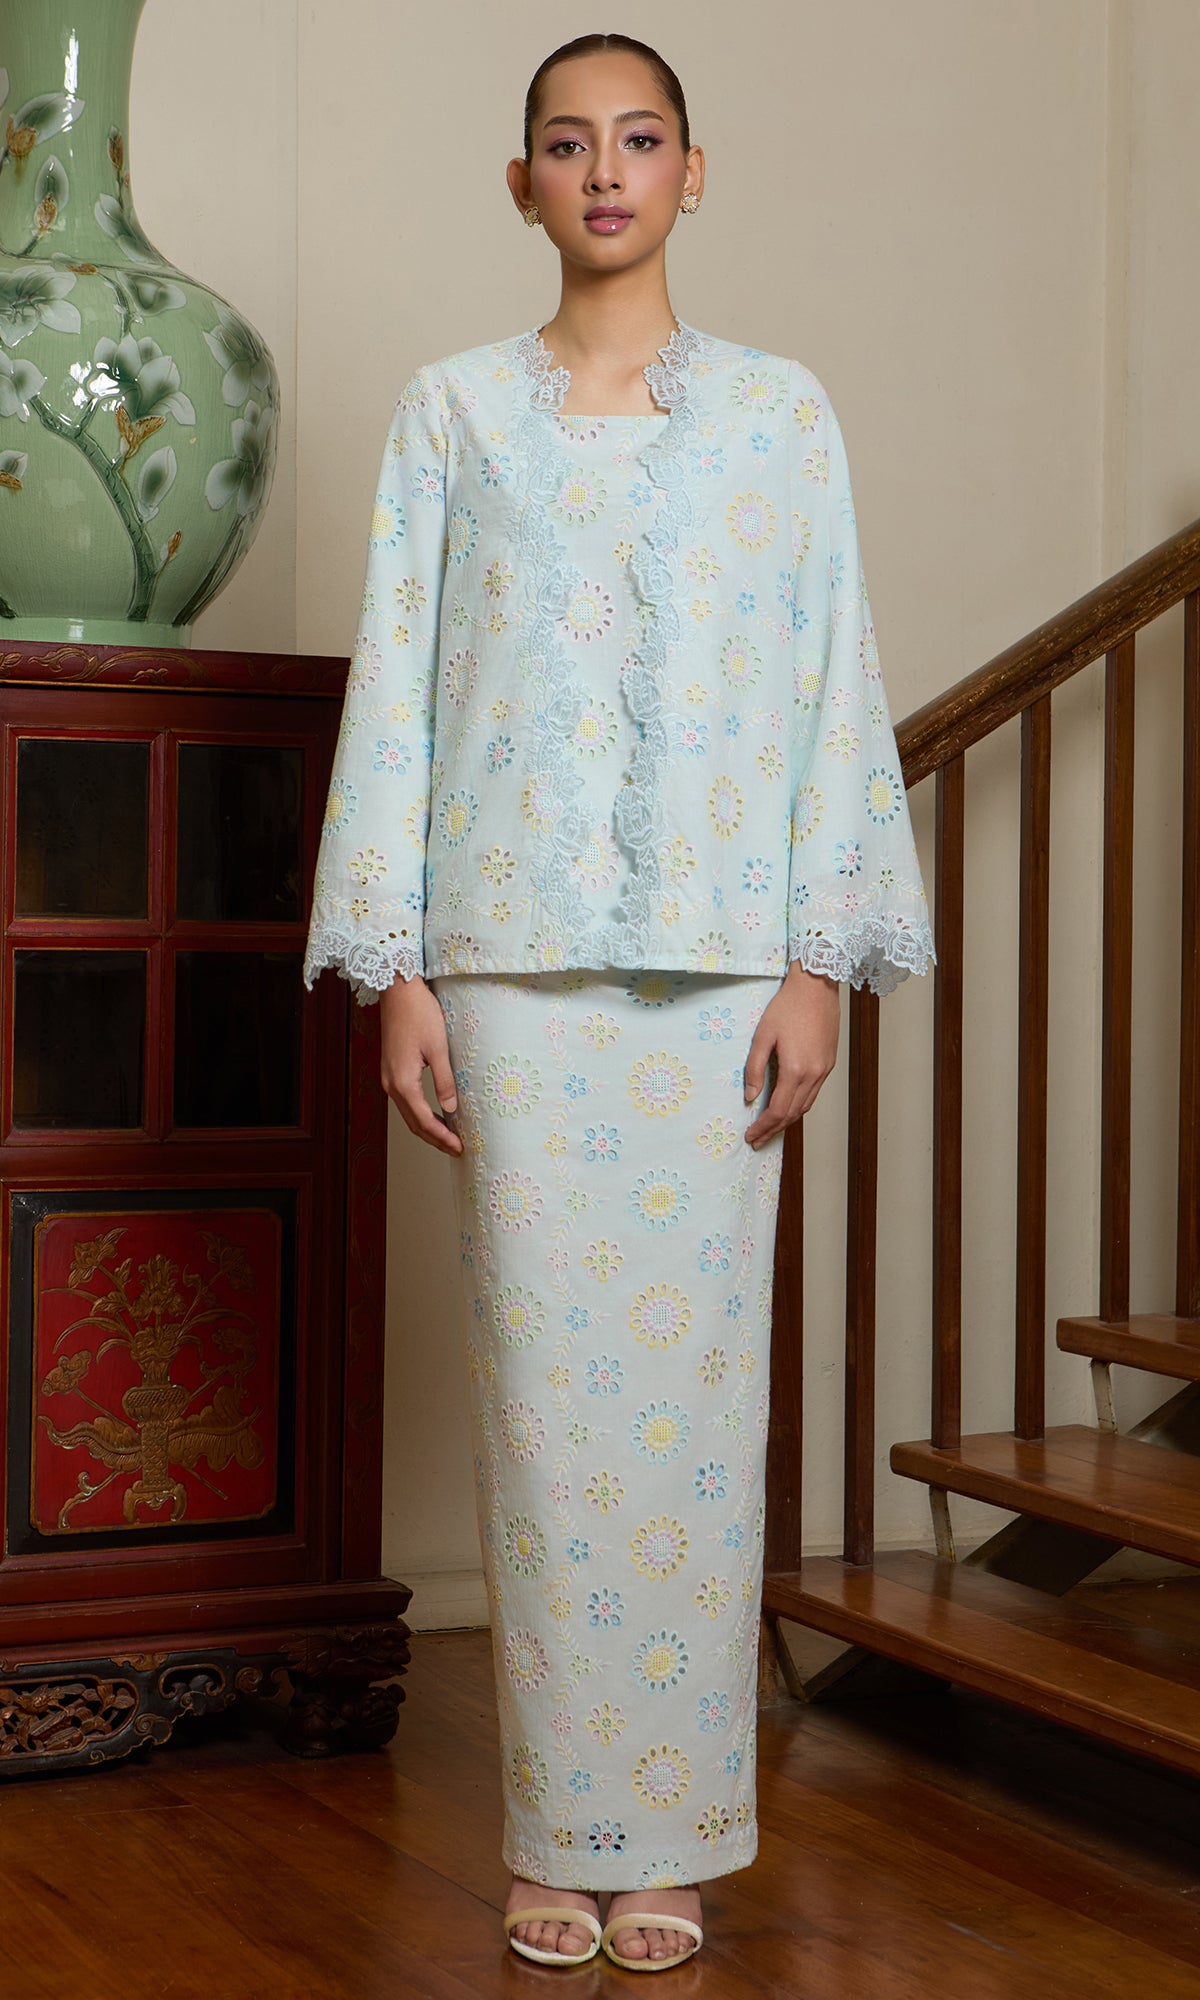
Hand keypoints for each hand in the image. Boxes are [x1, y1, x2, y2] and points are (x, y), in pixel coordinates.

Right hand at [379, 974, 463, 1155]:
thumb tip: (451, 1109)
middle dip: (435, 1139)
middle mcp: (391, 1084)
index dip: (442, 1137)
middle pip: (413, 1122)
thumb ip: (445, 1081)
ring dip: (427, 1128)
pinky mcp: (391, 1070)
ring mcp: (389, 1078)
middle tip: (456, 1150)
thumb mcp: (439, 1048)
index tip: (459, 1147)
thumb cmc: (419, 1014)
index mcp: (402, 1082)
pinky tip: (434, 1114)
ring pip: (408, 1113)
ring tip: (448, 1138)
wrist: (398, 991)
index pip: (424, 1120)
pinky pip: (406, 1101)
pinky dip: (420, 1113)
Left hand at [743, 962, 839, 1146]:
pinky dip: (799, 1106)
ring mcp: (824, 1070)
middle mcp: (814, 1074)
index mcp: (796, 1069)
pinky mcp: (829, 1063)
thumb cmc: (787, 1006)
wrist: (816, 987)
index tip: (750, 1136)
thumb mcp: (763, 1036)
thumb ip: (754, 1068)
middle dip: (773, 1130)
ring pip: (805, 1106)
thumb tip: (750, 1096)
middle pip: (793, 1114)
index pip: (778, 1111)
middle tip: (757, 1140)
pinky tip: (788, 1106)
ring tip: (770, 1128)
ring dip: (787, 1121)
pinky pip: (813, 1093)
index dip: (763, 1127)